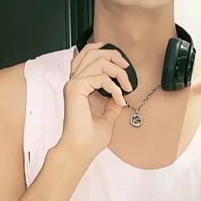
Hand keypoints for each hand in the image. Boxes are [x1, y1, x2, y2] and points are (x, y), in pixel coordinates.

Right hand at [58, 42, 132, 159]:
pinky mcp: (76, 88)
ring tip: (126, 86)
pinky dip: (114, 87)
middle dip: (112, 55)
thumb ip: (112, 102)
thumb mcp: (107, 115)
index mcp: (80, 84)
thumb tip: (121, 94)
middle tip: (126, 67)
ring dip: (117, 72)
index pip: (87, 55)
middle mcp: (75, 81)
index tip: (121, 60)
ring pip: (97, 61)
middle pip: (92, 52)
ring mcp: (74, 84)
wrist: (81, 150)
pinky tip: (119, 99)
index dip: (103, 50)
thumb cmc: (89, 137)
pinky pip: (100, 78)